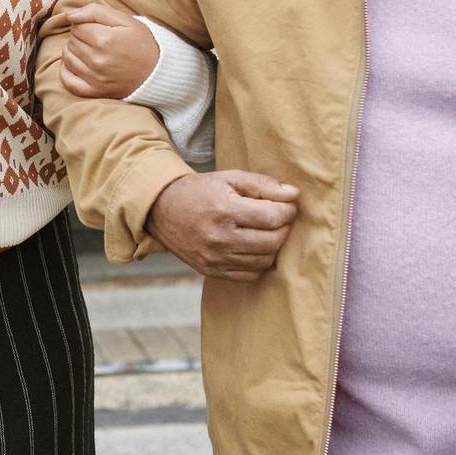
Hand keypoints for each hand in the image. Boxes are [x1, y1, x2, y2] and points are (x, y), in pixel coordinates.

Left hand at [60, 5, 159, 98]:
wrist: (159, 72)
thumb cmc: (143, 43)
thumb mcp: (125, 20)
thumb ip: (95, 12)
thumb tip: (69, 15)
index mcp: (105, 39)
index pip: (77, 26)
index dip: (86, 24)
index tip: (98, 28)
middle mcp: (98, 60)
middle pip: (72, 41)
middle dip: (81, 37)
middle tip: (98, 39)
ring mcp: (95, 78)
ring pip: (67, 58)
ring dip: (74, 52)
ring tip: (90, 50)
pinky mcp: (95, 92)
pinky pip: (68, 81)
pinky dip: (67, 71)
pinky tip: (77, 65)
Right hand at [146, 171, 298, 281]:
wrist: (162, 210)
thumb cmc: (200, 191)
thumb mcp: (229, 178)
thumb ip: (263, 184)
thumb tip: (293, 194)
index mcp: (225, 210)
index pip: (273, 217)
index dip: (288, 211)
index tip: (287, 205)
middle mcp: (220, 237)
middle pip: (272, 241)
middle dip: (284, 229)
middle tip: (280, 219)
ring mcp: (215, 258)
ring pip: (264, 260)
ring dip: (273, 246)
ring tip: (266, 232)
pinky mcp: (211, 271)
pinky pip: (249, 275)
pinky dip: (258, 262)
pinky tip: (253, 247)